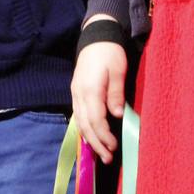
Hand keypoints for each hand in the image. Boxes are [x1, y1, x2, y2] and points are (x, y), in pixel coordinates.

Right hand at [69, 16, 125, 164]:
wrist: (96, 35)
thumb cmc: (110, 52)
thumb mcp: (118, 70)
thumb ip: (116, 93)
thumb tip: (116, 115)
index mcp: (90, 89)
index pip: (95, 119)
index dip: (104, 136)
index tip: (114, 147)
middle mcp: (79, 93)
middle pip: (84, 124)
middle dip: (96, 143)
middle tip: (107, 158)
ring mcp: (75, 93)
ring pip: (79, 121)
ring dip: (89, 139)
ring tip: (99, 153)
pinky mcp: (76, 91)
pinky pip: (77, 115)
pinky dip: (84, 129)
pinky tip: (91, 136)